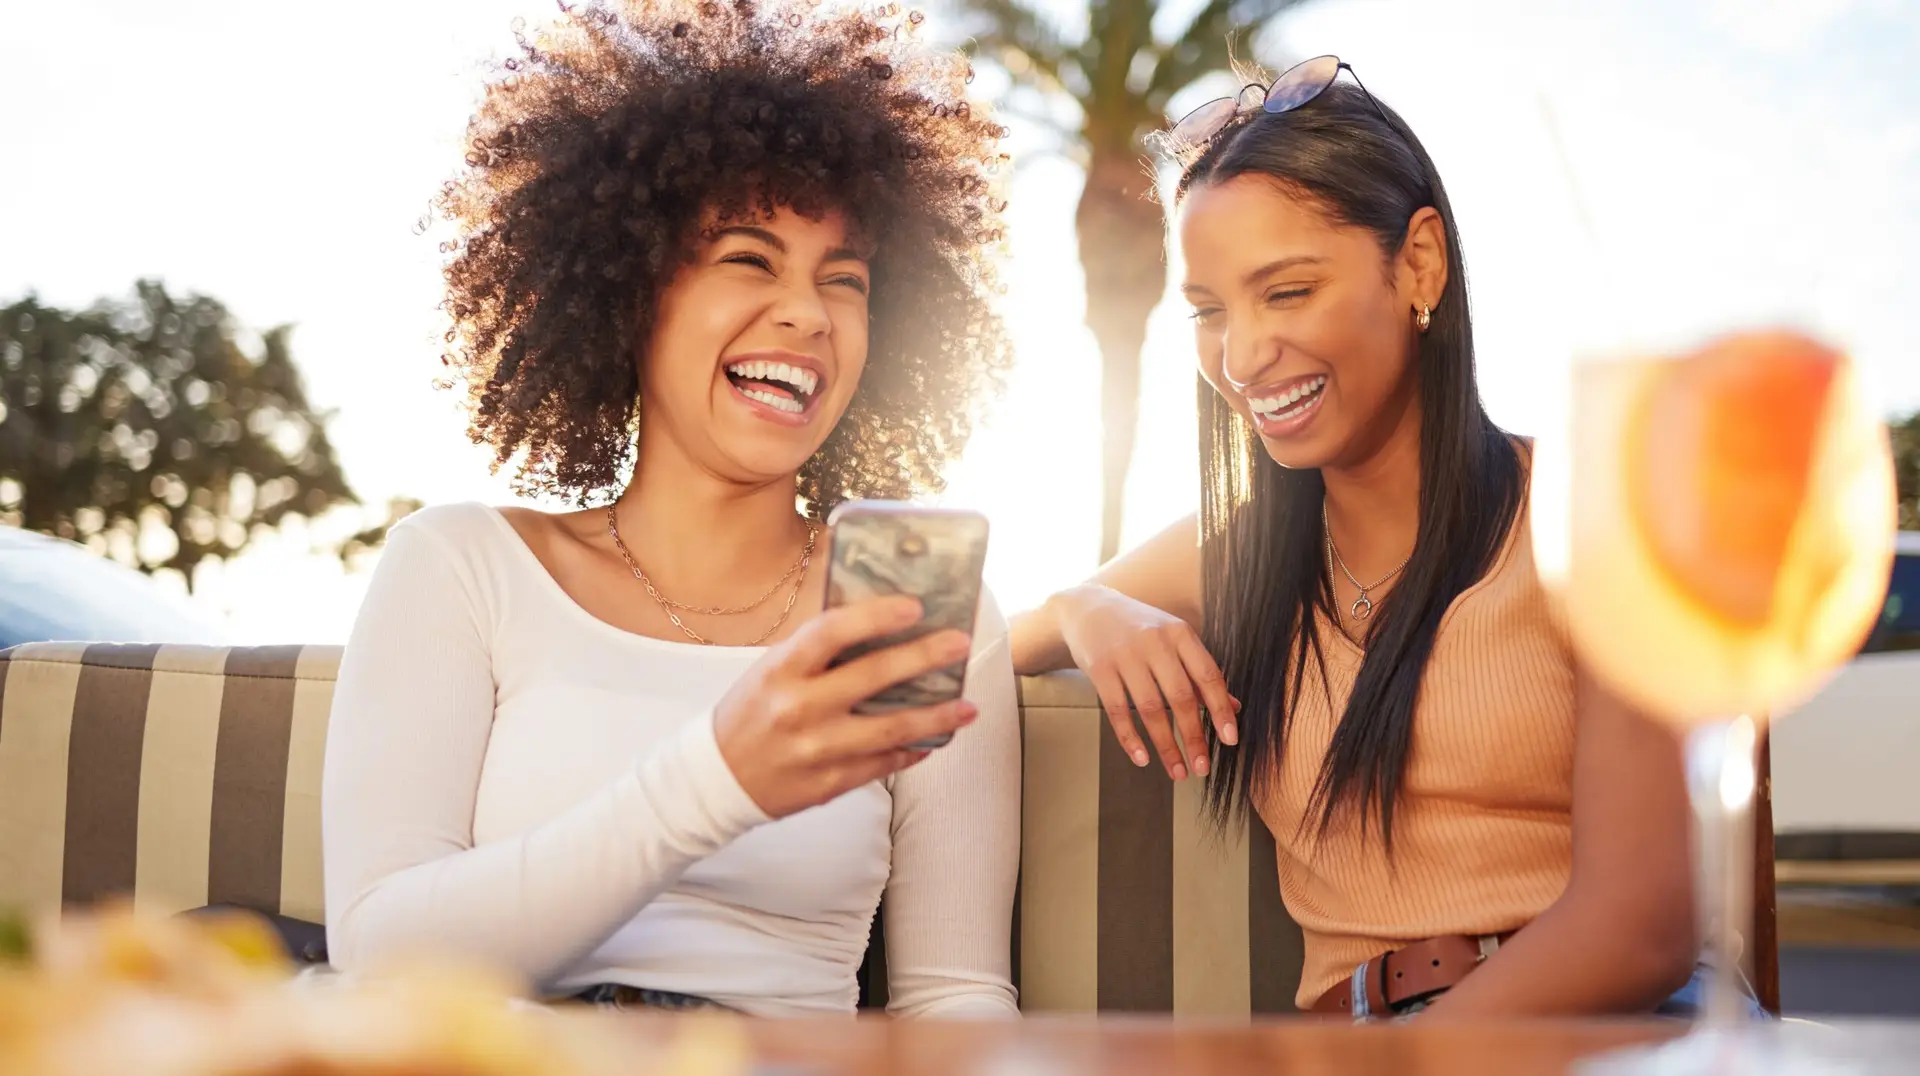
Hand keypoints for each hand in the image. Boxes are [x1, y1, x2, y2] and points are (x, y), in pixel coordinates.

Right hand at [714, 596, 978, 818]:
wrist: (716, 778)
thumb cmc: (750, 712)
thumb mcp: (771, 670)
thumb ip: (817, 650)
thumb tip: (878, 622)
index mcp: (781, 670)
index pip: (833, 630)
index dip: (877, 615)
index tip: (914, 606)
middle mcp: (799, 708)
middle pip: (874, 676)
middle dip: (925, 657)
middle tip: (960, 643)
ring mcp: (817, 748)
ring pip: (892, 728)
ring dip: (937, 716)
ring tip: (968, 706)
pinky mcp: (830, 782)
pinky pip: (884, 763)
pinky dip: (913, 749)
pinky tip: (934, 739)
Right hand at [1048, 584, 1237, 779]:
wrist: (1087, 608)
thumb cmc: (1139, 628)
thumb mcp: (1173, 640)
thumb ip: (1200, 672)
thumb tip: (1234, 707)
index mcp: (1180, 633)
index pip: (1208, 675)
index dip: (1220, 709)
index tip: (1230, 739)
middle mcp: (1154, 642)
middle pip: (1180, 697)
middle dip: (1194, 737)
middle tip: (1203, 767)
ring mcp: (1125, 655)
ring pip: (1150, 709)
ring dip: (1166, 745)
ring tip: (1178, 771)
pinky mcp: (1100, 669)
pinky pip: (1117, 711)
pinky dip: (1130, 738)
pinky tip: (1142, 759)